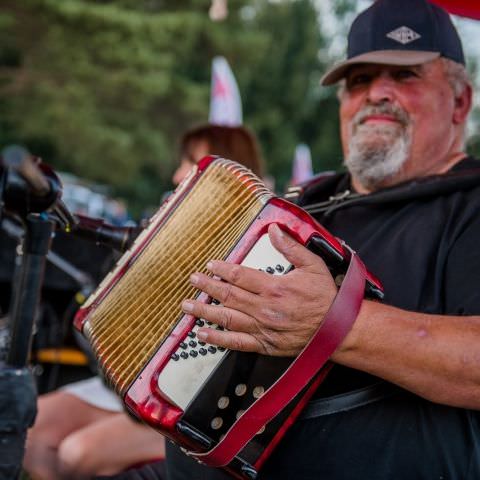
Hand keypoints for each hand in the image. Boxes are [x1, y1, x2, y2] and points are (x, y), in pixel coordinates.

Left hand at [181, 223, 337, 356]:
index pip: (240, 276)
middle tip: (193, 280)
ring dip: (204, 311)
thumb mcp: (312, 265)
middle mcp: (265, 308)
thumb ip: (291, 247)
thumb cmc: (325, 297)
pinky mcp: (264, 344)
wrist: (337, 328)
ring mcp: (262, 328)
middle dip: (207, 287)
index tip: (210, 265)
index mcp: (275, 287)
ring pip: (227, 318)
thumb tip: (274, 230)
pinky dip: (217, 339)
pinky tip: (202, 334)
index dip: (222, 269)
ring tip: (188, 305)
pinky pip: (236, 342)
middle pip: (228, 295)